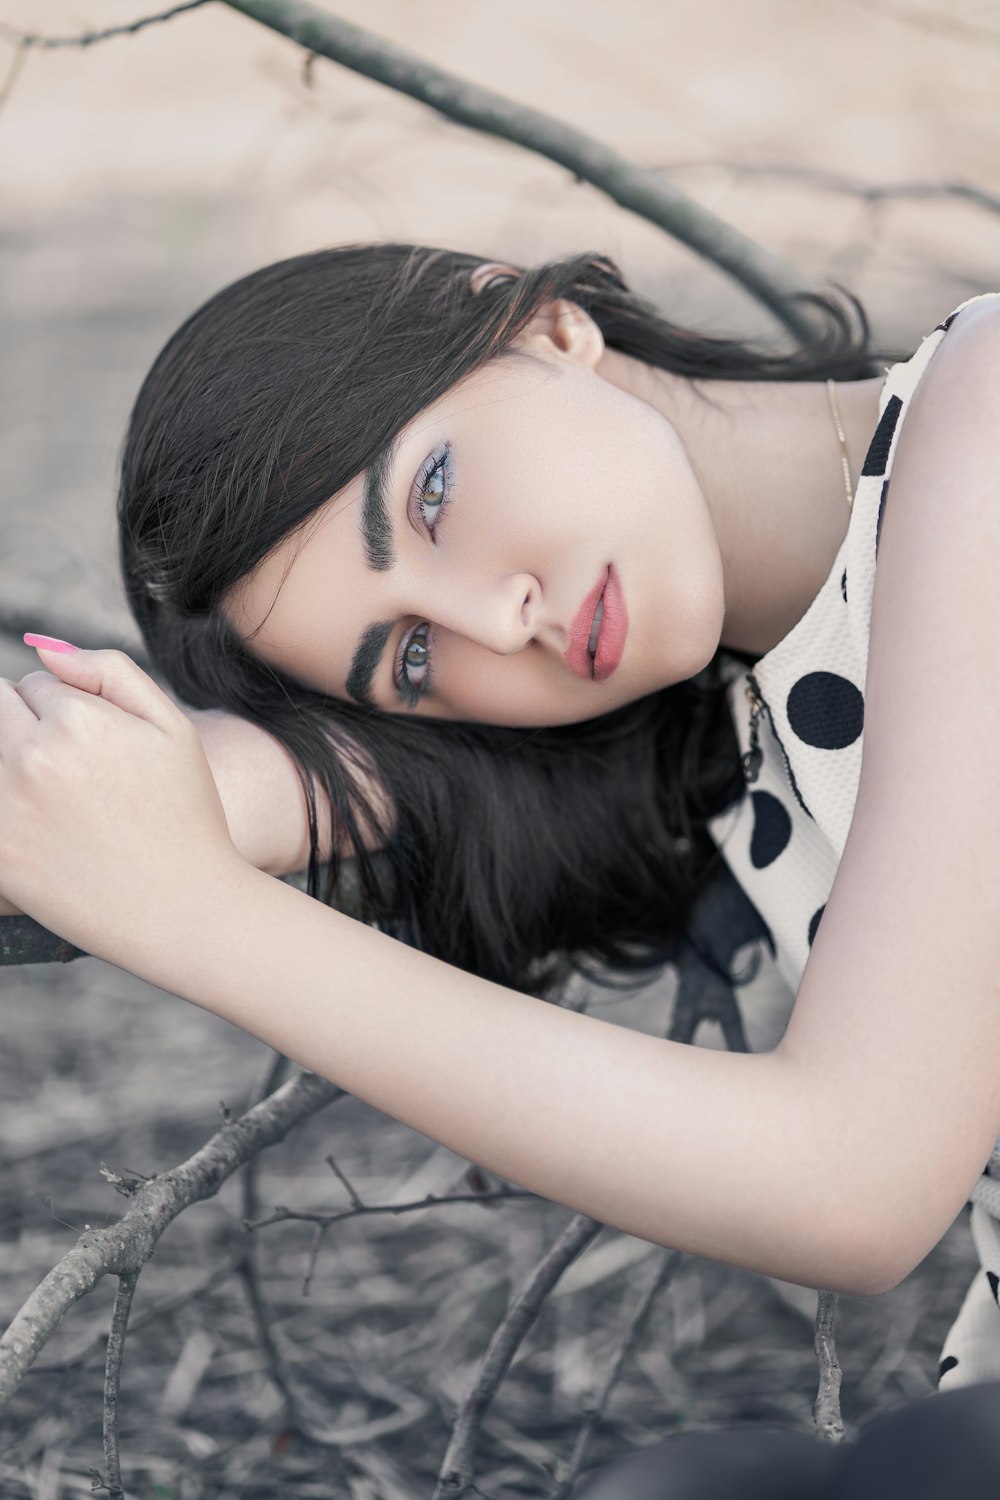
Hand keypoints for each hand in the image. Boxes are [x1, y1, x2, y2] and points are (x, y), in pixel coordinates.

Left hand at [0, 642, 246, 962]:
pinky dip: (12, 810)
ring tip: (57, 802)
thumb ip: (110, 672)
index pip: (33, 685)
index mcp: (74, 719)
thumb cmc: (186, 816)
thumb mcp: (171, 728)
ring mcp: (4, 807)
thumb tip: (43, 651)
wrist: (181, 908)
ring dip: (15, 766)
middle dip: (24, 729)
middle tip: (70, 774)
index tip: (97, 751)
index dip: (65, 713)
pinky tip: (46, 829)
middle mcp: (29, 756)